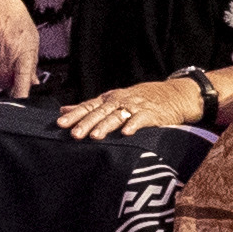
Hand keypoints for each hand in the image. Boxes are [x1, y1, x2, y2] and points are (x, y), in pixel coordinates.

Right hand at [0, 0, 38, 89]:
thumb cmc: (14, 17)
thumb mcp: (31, 37)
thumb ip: (32, 62)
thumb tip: (34, 83)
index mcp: (23, 54)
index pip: (22, 84)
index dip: (21, 98)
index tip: (21, 106)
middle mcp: (5, 59)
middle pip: (5, 87)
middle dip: (8, 85)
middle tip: (9, 75)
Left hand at [61, 74, 204, 137]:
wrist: (173, 95)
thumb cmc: (139, 99)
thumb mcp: (113, 100)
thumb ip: (89, 107)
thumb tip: (63, 110)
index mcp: (108, 99)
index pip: (88, 106)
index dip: (74, 115)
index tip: (59, 123)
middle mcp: (119, 101)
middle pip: (100, 112)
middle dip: (86, 123)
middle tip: (74, 134)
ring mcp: (135, 107)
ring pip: (117, 116)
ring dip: (106, 126)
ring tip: (95, 136)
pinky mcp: (151, 114)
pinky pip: (141, 120)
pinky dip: (133, 125)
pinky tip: (126, 133)